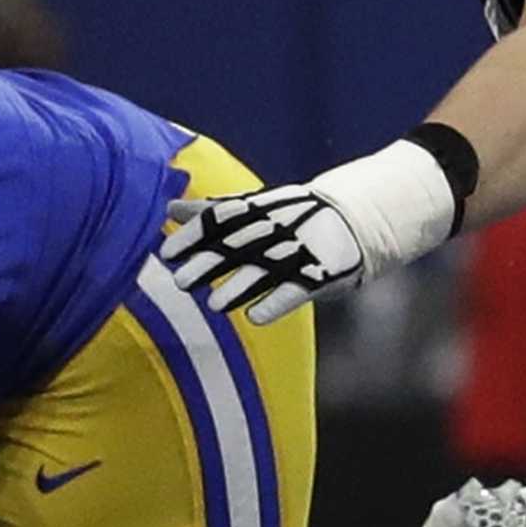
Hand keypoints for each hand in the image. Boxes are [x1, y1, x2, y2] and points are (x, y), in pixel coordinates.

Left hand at [164, 138, 460, 326]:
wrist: (359, 216)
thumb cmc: (294, 216)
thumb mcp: (254, 208)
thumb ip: (212, 212)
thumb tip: (169, 208)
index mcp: (261, 210)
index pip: (222, 220)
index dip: (195, 236)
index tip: (166, 252)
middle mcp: (278, 230)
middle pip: (239, 246)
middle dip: (210, 263)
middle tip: (179, 282)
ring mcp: (300, 251)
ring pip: (266, 270)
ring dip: (239, 287)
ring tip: (213, 305)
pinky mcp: (321, 273)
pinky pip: (296, 290)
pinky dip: (275, 303)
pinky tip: (254, 318)